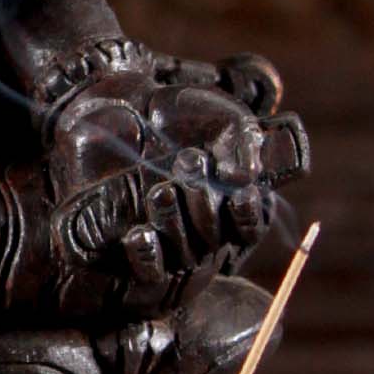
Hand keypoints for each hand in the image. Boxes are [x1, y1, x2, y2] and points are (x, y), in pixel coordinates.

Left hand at [45, 55, 308, 315]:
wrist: (124, 104)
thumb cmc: (184, 112)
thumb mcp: (226, 118)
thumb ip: (244, 143)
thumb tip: (248, 177)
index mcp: (229, 204)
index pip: (248, 226)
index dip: (247, 216)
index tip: (243, 194)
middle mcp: (201, 228)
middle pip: (212, 238)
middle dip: (204, 205)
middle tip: (189, 158)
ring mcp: (167, 238)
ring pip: (181, 253)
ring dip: (175, 223)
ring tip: (162, 189)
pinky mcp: (130, 243)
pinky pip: (145, 269)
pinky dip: (146, 256)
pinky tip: (141, 234)